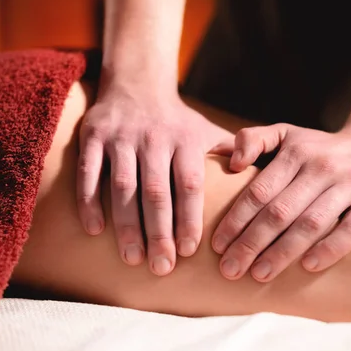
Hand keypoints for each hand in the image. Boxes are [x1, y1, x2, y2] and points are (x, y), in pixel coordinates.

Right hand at [77, 84, 231, 275]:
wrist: (136, 83)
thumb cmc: (176, 120)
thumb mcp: (206, 130)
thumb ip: (232, 153)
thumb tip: (262, 179)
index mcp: (184, 139)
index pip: (189, 184)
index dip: (188, 218)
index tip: (188, 251)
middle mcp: (153, 138)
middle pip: (155, 191)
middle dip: (158, 232)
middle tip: (160, 267)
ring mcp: (121, 137)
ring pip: (122, 186)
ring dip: (126, 225)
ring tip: (132, 258)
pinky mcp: (93, 137)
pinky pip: (88, 173)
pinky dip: (88, 201)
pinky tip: (94, 230)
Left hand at [212, 123, 350, 281]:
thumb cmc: (320, 147)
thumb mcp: (286, 133)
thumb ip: (253, 139)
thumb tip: (226, 159)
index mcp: (295, 152)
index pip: (259, 191)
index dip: (236, 219)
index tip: (218, 246)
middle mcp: (321, 166)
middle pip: (280, 211)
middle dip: (251, 243)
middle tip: (231, 269)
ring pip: (311, 223)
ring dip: (283, 252)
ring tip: (260, 274)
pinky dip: (331, 248)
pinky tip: (308, 266)